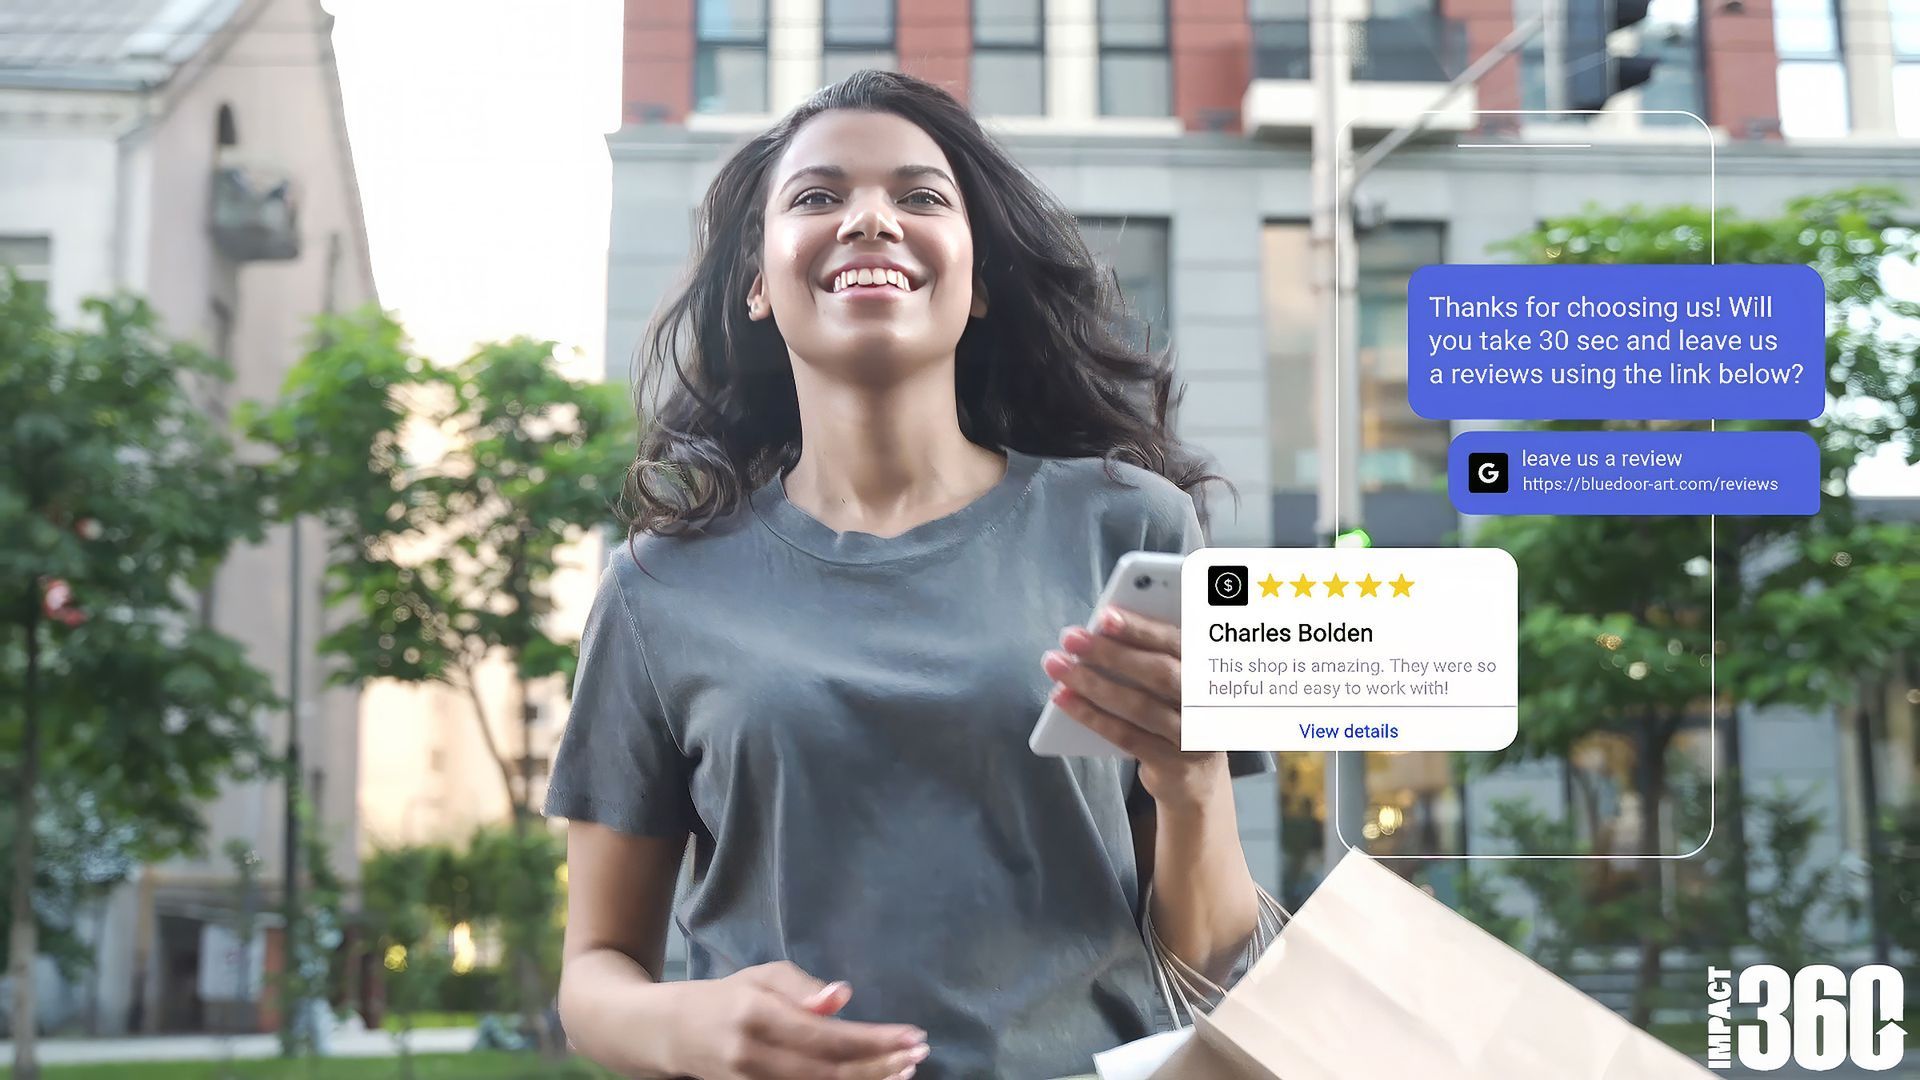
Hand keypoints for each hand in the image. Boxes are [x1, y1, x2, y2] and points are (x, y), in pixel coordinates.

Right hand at [671, 961, 929, 1078]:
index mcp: (756, 1014)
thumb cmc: (724, 997)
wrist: (666, 1035)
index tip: (913, 1035)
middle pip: (829, 1072)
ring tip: (903, 1072)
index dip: (875, 1040)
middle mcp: (752, 1055)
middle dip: (880, 1066)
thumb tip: (843, 997)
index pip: (828, 1036)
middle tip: (919, 1056)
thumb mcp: (760, 976)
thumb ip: (802, 986)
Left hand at [1041, 607, 1228, 809]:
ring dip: (1093, 684)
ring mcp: (1195, 736)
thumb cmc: (1176, 712)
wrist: (1198, 778)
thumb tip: (1101, 633)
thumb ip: (1152, 656)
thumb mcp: (1176, 682)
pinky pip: (1127, 737)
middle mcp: (1210, 702)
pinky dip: (1092, 716)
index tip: (1105, 616)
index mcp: (1212, 670)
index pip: (1176, 642)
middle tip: (1070, 637)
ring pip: (1139, 706)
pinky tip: (1065, 700)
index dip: (1141, 628)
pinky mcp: (1174, 765)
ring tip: (1057, 667)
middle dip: (1110, 653)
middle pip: (1160, 673)